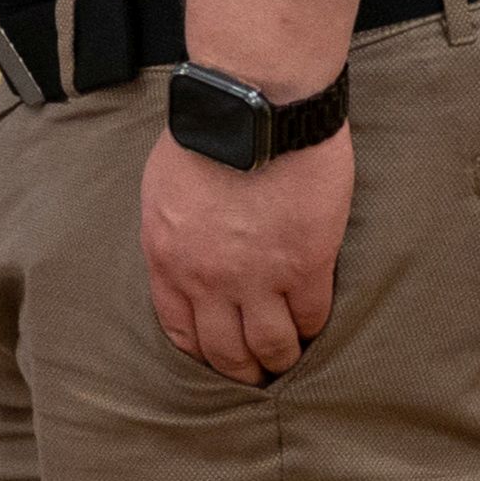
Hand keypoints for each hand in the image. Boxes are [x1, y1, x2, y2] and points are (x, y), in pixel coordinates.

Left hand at [142, 122, 348, 384]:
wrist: (252, 105)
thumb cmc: (207, 132)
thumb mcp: (164, 188)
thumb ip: (176, 233)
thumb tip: (188, 257)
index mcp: (166, 257)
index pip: (180, 330)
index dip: (202, 352)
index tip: (218, 356)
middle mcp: (206, 278)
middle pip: (226, 351)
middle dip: (242, 370)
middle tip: (258, 375)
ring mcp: (257, 277)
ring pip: (272, 346)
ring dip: (282, 358)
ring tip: (290, 359)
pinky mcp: (305, 265)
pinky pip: (312, 317)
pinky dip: (314, 326)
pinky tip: (315, 322)